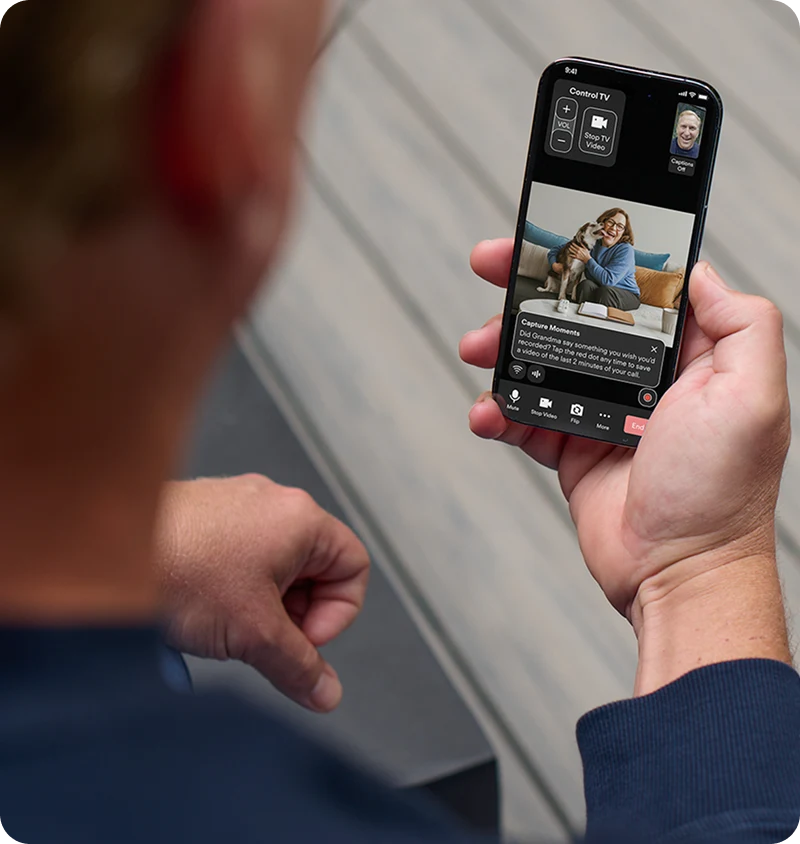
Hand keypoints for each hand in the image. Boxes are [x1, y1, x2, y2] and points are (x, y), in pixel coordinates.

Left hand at [155, 475, 369, 712]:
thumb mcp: (253, 632)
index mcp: (302, 519)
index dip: (337, 614)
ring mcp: (239, 502)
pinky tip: (202, 604)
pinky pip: (240, 553)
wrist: (107, 546)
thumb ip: (298, 666)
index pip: (354, 568)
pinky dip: (233, 585)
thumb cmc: (181, 570)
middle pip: (316, 567)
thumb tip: (324, 691)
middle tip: (263, 636)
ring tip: (226, 621)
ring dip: (263, 601)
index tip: (302, 640)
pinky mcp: (207, 511)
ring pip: (275, 563)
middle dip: (296, 611)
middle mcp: (275, 502)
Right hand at [459, 239, 789, 626]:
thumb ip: (741, 326)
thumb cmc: (722, 493)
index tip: (556, 233)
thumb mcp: (754, 398)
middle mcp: (642, 378)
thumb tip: (700, 272)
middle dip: (531, 288)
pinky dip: (499, 411)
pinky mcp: (571, 447)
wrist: (678, 573)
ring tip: (478, 349)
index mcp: (686, 356)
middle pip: (577, 314)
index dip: (593, 254)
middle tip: (494, 264)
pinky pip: (525, 416)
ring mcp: (603, 412)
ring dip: (503, 349)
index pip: (633, 285)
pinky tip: (487, 413)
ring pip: (541, 360)